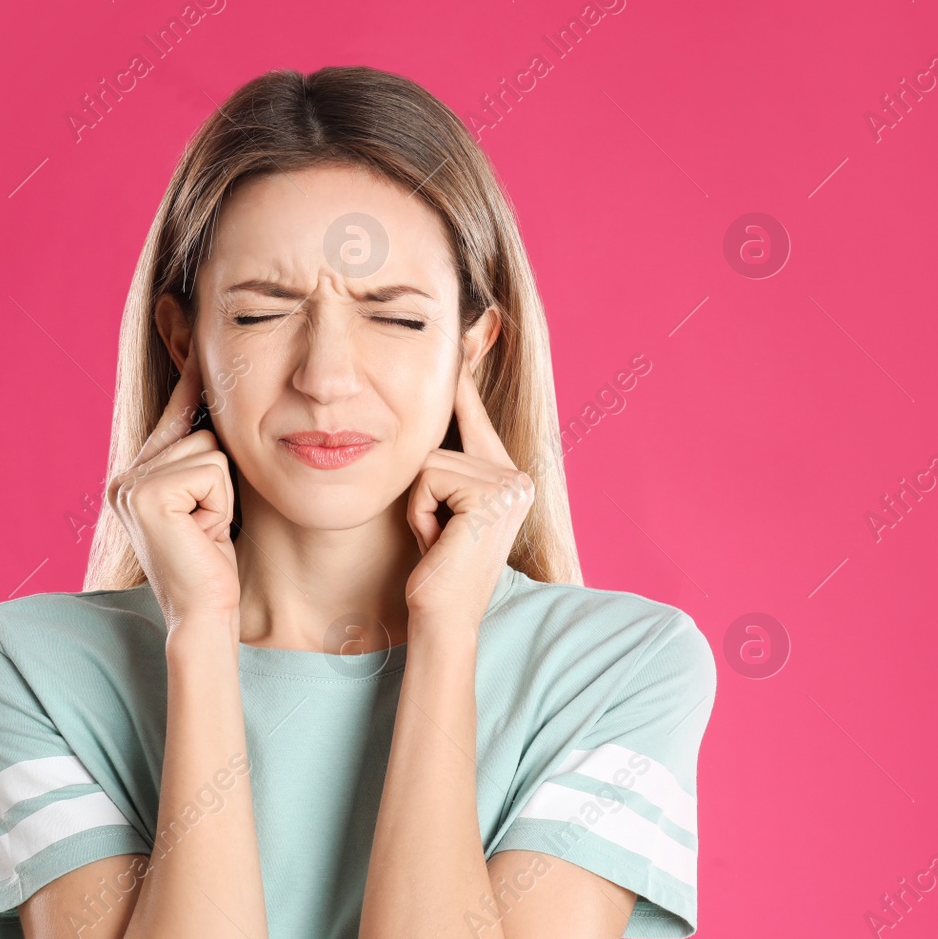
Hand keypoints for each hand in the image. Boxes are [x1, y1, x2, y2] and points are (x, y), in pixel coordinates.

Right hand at [106, 345, 240, 637]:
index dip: (190, 371)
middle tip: (210, 521)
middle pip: (200, 430)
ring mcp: (130, 483)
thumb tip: (216, 390)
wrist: (205, 610)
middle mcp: (126, 475)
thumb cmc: (218, 560)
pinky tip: (204, 530)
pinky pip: (209, 468)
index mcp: (138, 474)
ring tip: (208, 527)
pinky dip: (219, 500)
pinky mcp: (146, 494)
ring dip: (223, 490)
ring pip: (209, 449)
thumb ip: (206, 450)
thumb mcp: (214, 495)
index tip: (177, 305)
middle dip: (220, 472)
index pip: (175, 411)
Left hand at [403, 361, 534, 629]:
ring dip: (419, 504)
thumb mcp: (437, 505)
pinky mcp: (492, 496)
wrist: (442, 619)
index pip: (472, 410)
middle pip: (442, 439)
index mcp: (509, 475)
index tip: (482, 319)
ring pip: (430, 460)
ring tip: (436, 539)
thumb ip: (442, 463)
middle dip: (424, 487)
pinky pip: (428, 477)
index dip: (467, 369)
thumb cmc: (433, 570)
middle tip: (439, 535)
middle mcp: (518, 475)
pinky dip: (420, 512)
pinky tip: (437, 543)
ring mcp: (511, 484)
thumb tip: (434, 414)